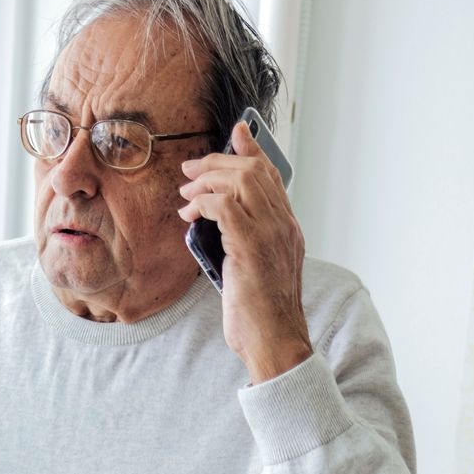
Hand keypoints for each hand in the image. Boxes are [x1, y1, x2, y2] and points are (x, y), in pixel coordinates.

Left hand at [176, 120, 313, 384]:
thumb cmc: (260, 314)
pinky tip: (191, 214)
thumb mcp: (254, 270)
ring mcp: (270, 234)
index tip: (235, 133)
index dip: (252, 150)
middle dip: (216, 163)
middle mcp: (284, 225)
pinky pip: (226, 205)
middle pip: (254, 171)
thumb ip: (243, 242)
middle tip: (188, 171)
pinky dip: (205, 202)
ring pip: (241, 181)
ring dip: (206, 181)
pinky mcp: (251, 247)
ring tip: (185, 195)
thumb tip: (218, 225)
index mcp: (287, 228)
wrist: (274, 341)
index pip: (272, 175)